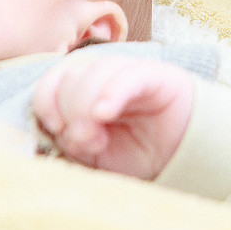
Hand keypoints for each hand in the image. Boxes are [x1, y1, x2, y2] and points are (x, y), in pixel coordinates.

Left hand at [31, 55, 193, 179]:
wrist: (183, 157)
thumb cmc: (138, 154)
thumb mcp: (96, 158)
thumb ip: (74, 144)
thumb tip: (61, 131)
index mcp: (84, 92)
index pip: (53, 82)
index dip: (46, 102)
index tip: (56, 128)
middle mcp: (103, 77)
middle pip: (71, 76)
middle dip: (70, 110)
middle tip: (85, 141)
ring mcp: (129, 73)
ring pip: (96, 71)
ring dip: (86, 105)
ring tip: (97, 139)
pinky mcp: (155, 75)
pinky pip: (128, 76)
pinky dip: (111, 93)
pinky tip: (105, 113)